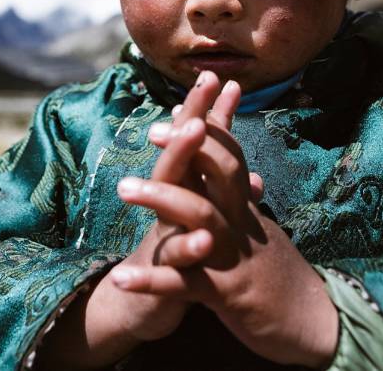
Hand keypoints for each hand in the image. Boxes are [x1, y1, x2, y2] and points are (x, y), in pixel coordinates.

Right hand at [34, 72, 234, 367]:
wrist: (136, 306)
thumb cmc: (172, 256)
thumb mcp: (193, 219)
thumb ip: (212, 191)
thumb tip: (246, 168)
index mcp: (181, 193)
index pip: (193, 147)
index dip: (206, 112)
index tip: (221, 76)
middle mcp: (166, 206)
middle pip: (177, 157)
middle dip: (191, 120)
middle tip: (205, 84)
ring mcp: (161, 236)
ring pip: (169, 197)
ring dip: (179, 164)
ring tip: (196, 134)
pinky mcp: (159, 276)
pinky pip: (172, 262)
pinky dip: (186, 250)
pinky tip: (204, 240)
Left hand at [114, 72, 339, 367]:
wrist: (315, 324)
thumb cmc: (282, 277)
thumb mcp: (264, 234)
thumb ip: (248, 204)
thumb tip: (246, 175)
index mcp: (246, 211)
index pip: (229, 157)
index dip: (205, 131)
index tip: (176, 108)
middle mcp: (242, 225)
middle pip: (218, 173)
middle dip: (186, 148)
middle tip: (151, 131)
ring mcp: (235, 257)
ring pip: (201, 217)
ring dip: (162, 198)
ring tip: (123, 187)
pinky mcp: (227, 295)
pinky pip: (185, 284)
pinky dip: (152, 281)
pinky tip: (120, 278)